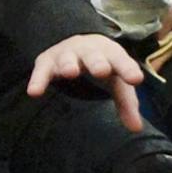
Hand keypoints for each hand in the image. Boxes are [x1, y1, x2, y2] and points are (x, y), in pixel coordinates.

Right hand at [27, 34, 144, 132]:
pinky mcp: (47, 61)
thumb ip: (127, 104)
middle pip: (94, 56)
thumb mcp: (117, 84)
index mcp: (111, 55)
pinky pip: (42, 71)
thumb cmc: (103, 67)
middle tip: (101, 70)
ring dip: (69, 64)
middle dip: (98, 62)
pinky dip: (38, 80)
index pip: (121, 61)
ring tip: (70, 72)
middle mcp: (89, 52)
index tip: (135, 79)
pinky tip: (34, 92)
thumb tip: (137, 128)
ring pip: (68, 59)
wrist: (77, 44)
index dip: (128, 69)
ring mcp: (67, 55)